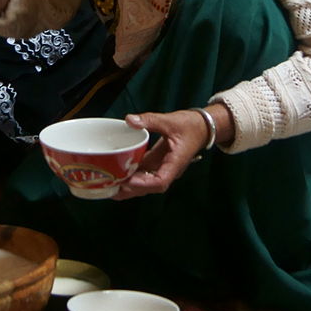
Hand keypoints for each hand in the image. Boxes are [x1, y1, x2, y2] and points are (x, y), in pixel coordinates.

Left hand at [114, 105, 233, 199]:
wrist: (202, 127)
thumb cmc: (190, 125)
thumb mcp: (170, 120)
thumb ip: (150, 120)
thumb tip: (130, 120)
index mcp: (175, 163)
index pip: (161, 181)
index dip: (143, 184)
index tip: (128, 182)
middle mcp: (169, 170)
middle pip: (149, 187)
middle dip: (130, 190)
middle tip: (110, 188)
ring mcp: (163, 168)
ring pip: (145, 183)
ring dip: (129, 185)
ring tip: (109, 184)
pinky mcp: (158, 163)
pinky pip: (144, 173)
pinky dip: (131, 175)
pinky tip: (117, 172)